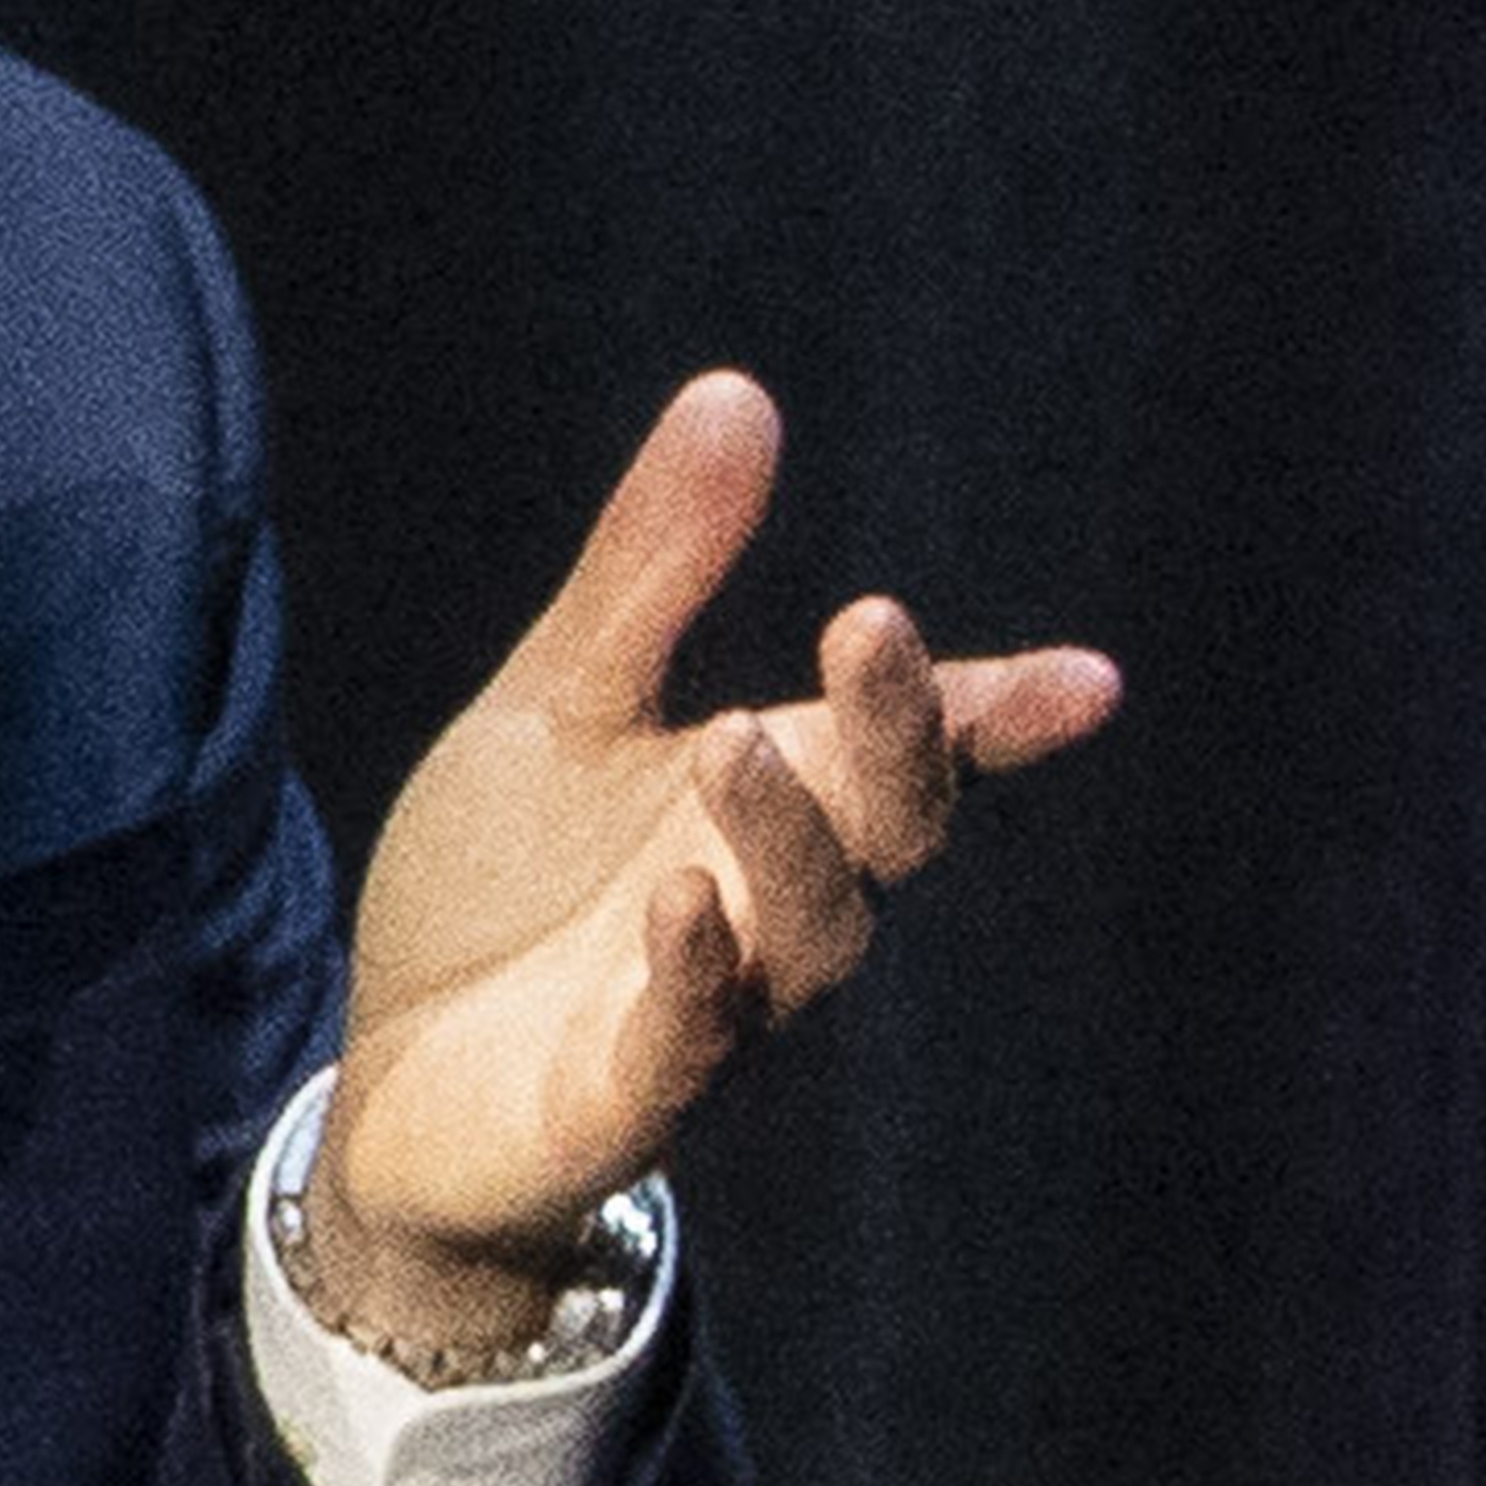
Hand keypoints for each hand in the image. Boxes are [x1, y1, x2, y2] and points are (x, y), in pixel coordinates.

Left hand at [308, 373, 1117, 1354]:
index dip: (999, 714)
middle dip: (893, 733)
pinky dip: (695, 976)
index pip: (913, 749)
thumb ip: (650, 569)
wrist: (395, 1084)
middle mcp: (772, 903)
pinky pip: (685, 1043)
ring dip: (786, 838)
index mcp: (775, 797)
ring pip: (804, 932)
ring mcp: (713, 1008)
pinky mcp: (623, 1096)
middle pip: (883, 824)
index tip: (1089, 680)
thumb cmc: (506, 889)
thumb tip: (738, 390)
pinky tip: (681, 901)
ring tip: (737, 740)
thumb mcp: (563, 700)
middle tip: (868, 625)